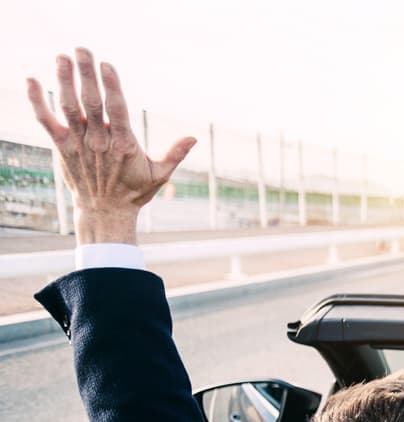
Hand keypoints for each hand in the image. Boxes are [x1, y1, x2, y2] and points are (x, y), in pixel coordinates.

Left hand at [26, 48, 196, 244]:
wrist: (104, 212)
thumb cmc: (134, 192)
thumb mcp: (160, 175)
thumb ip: (175, 154)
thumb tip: (194, 137)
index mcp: (123, 145)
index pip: (116, 110)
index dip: (111, 87)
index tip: (106, 65)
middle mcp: (98, 142)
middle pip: (91, 102)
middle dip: (86, 74)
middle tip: (82, 49)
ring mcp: (78, 143)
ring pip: (69, 107)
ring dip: (64, 81)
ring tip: (62, 57)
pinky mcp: (62, 147)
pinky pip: (46, 121)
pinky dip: (37, 101)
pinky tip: (31, 80)